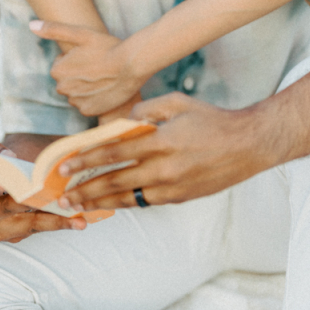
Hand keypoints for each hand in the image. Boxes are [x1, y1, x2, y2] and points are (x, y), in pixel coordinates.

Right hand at [0, 140, 86, 241]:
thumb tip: (12, 158)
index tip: (2, 184)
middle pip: (4, 210)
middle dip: (26, 203)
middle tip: (47, 198)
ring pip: (26, 224)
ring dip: (52, 221)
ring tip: (77, 219)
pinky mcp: (13, 236)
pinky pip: (36, 230)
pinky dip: (56, 224)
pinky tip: (76, 222)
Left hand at [30, 20, 145, 115]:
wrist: (131, 66)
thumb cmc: (107, 47)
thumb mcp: (81, 33)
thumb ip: (54, 29)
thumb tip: (31, 25)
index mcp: (57, 70)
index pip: (61, 66)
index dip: (75, 60)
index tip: (89, 56)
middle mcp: (62, 89)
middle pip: (67, 81)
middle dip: (78, 75)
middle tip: (97, 67)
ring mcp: (75, 102)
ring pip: (76, 93)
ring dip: (85, 87)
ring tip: (102, 78)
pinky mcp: (88, 111)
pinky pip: (86, 105)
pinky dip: (93, 99)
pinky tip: (105, 90)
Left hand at [55, 93, 270, 211]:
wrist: (249, 146)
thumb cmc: (213, 119)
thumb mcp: (179, 103)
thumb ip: (147, 111)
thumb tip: (121, 122)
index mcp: (162, 140)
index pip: (115, 151)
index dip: (87, 158)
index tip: (65, 165)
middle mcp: (165, 167)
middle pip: (115, 180)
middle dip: (84, 188)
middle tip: (61, 195)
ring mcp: (172, 187)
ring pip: (127, 198)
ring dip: (99, 203)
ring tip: (77, 206)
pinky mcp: (179, 198)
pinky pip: (145, 201)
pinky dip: (124, 203)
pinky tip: (108, 204)